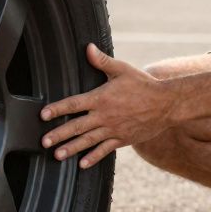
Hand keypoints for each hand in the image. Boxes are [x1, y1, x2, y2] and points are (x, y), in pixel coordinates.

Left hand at [40, 44, 173, 168]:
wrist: (166, 104)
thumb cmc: (143, 84)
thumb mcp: (122, 70)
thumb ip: (102, 61)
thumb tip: (88, 47)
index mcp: (101, 98)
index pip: (74, 104)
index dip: (58, 109)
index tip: (44, 114)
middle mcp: (105, 116)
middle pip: (77, 126)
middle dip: (59, 134)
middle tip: (44, 142)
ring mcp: (113, 129)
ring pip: (88, 141)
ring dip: (71, 148)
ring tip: (57, 156)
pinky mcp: (122, 139)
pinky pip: (105, 150)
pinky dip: (93, 157)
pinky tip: (82, 164)